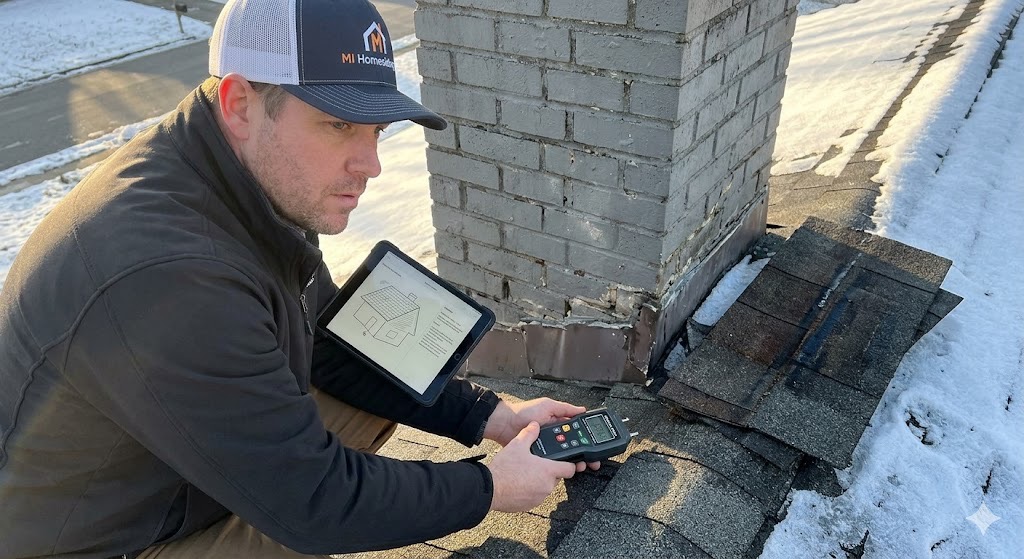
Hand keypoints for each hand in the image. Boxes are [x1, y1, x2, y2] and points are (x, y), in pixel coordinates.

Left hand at [484, 398, 600, 471]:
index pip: (577, 431)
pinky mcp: (539, 456)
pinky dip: (558, 465)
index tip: (596, 446)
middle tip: (591, 460)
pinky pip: (552, 461)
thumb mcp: (547, 406)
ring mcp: (548, 446)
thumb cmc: (524, 412)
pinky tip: (565, 468)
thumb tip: (582, 410)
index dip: (587, 438)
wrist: (505, 425)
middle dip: (584, 453)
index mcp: (558, 422)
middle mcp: (554, 435)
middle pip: (574, 445)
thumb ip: (564, 408)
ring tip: (581, 465)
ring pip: (565, 455)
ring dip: (574, 460)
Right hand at [487, 422, 577, 511]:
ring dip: (539, 480)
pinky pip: (535, 496)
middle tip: (536, 464)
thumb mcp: (517, 445)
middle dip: (549, 470)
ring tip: (525, 473)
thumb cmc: (505, 469)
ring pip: (545, 487)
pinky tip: (519, 483)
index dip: (570, 464)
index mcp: (548, 470)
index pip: (570, 469)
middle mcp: (547, 486)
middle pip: (556, 477)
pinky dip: (530, 490)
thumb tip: (534, 425)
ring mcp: (539, 497)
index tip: (566, 461)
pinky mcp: (530, 505)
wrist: (490, 489)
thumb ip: (529, 434)